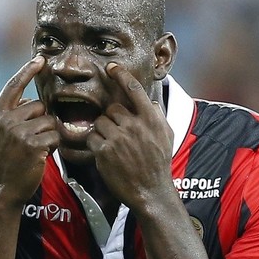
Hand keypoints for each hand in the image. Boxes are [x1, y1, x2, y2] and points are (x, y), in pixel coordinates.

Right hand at [0, 56, 58, 204]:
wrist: (3, 189)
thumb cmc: (6, 162)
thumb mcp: (0, 135)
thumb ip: (12, 116)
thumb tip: (32, 103)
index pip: (14, 86)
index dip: (27, 71)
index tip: (40, 59)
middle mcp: (5, 120)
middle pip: (38, 106)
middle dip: (41, 121)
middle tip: (31, 141)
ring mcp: (19, 132)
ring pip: (48, 121)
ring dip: (48, 135)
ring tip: (35, 150)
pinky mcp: (33, 144)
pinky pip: (54, 135)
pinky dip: (52, 146)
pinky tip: (41, 156)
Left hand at [87, 64, 173, 207]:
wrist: (151, 191)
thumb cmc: (159, 163)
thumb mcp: (166, 136)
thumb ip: (157, 116)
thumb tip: (150, 101)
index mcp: (151, 119)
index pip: (134, 89)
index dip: (121, 75)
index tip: (112, 67)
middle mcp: (134, 126)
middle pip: (112, 109)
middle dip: (112, 119)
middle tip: (118, 133)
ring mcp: (118, 138)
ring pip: (100, 122)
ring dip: (103, 131)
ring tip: (113, 145)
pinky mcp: (104, 151)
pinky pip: (92, 137)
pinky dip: (96, 144)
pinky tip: (106, 154)